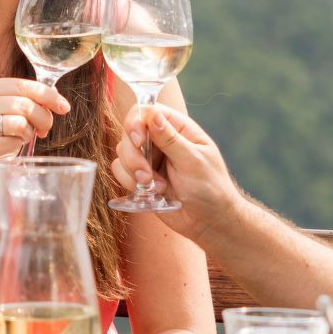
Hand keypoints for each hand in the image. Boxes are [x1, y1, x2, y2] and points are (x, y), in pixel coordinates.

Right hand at [0, 76, 69, 187]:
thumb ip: (5, 100)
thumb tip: (48, 99)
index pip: (22, 83)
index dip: (48, 94)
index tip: (63, 106)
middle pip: (26, 102)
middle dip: (45, 116)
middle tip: (45, 129)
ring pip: (22, 121)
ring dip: (31, 132)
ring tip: (24, 139)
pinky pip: (14, 142)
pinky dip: (19, 146)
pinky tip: (11, 148)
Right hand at [110, 104, 236, 234]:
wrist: (209, 222)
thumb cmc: (211, 189)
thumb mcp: (193, 162)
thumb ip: (170, 139)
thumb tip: (153, 114)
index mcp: (178, 129)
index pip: (146, 112)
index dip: (135, 122)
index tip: (138, 140)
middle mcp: (160, 140)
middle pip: (129, 133)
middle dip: (133, 155)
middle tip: (146, 175)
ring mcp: (150, 159)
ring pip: (122, 154)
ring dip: (132, 173)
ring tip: (155, 187)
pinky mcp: (141, 178)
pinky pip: (121, 173)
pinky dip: (131, 184)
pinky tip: (152, 194)